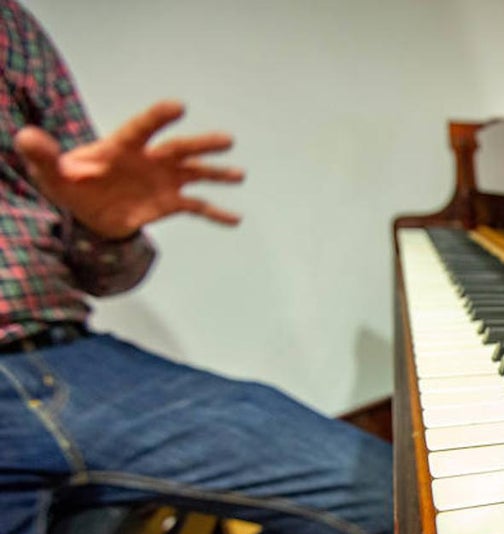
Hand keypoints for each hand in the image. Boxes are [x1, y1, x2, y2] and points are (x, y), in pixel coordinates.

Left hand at [15, 100, 244, 239]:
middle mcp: (150, 159)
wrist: (89, 211)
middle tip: (227, 140)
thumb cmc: (71, 184)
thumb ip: (43, 155)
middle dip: (202, 145)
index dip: (159, 118)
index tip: (179, 107)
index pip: (142, 128)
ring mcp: (164, 180)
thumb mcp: (52, 172)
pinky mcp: (170, 203)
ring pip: (195, 174)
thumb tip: (26, 137)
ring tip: (238, 174)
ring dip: (217, 174)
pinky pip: (197, 208)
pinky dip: (216, 213)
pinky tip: (235, 218)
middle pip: (179, 149)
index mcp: (123, 147)